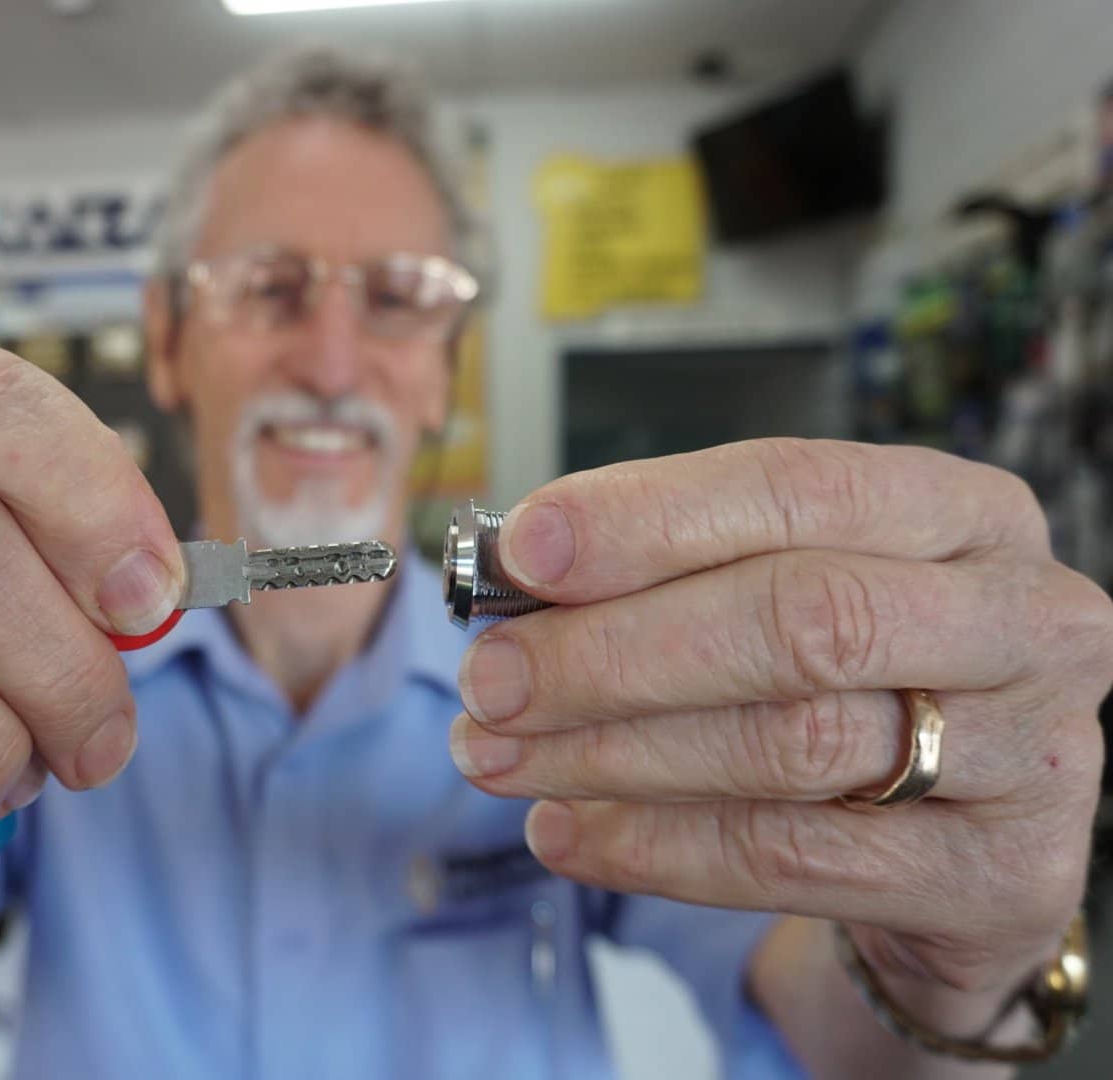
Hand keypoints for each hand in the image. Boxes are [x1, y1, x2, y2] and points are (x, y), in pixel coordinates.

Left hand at [450, 438, 1112, 992]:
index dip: (646, 520)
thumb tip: (516, 570)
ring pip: (789, 745)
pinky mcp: (1000, 875)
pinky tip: (563, 833)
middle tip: (491, 681)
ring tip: (497, 757)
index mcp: (959, 512)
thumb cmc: (858, 680)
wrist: (969, 837)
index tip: (521, 553)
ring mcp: (1030, 752)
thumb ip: (671, 569)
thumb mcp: (784, 590)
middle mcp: (1021, 617)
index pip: (793, 488)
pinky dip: (654, 847)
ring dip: (611, 754)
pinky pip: (793, 860)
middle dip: (614, 652)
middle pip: (797, 620)